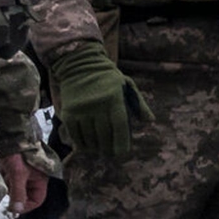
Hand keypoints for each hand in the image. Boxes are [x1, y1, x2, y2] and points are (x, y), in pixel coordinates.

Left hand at [0, 154, 47, 216]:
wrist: (10, 137)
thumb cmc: (19, 154)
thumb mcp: (18, 175)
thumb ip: (18, 193)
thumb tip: (16, 211)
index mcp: (40, 181)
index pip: (36, 201)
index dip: (25, 206)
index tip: (13, 208)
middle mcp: (33, 180)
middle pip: (23, 196)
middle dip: (14, 191)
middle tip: (8, 183)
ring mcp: (23, 176)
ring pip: (14, 189)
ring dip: (8, 183)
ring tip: (6, 171)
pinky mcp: (14, 172)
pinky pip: (8, 182)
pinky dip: (4, 177)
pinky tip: (4, 168)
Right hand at [49, 44, 145, 165]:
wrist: (79, 64)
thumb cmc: (108, 78)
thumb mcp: (127, 85)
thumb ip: (138, 104)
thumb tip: (150, 121)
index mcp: (114, 98)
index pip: (119, 125)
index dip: (122, 143)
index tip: (122, 154)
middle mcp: (97, 105)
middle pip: (104, 135)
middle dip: (108, 148)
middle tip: (110, 153)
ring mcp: (81, 110)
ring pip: (90, 137)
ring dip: (95, 147)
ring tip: (99, 150)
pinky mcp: (68, 113)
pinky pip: (75, 135)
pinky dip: (82, 144)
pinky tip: (87, 146)